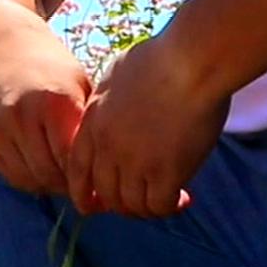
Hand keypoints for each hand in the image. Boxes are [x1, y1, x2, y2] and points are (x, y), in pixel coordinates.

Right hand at [0, 39, 92, 195]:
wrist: (8, 52)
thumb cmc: (57, 75)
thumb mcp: (82, 90)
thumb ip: (91, 129)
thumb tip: (109, 173)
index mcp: (56, 101)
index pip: (73, 160)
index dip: (87, 174)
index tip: (96, 176)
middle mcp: (24, 113)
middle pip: (51, 173)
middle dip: (69, 184)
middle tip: (81, 182)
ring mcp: (0, 126)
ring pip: (30, 179)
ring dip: (49, 184)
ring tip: (62, 175)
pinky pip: (12, 176)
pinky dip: (30, 179)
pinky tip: (42, 167)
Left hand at [66, 33, 228, 218]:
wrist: (190, 62)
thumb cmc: (161, 59)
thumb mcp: (117, 75)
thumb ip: (109, 101)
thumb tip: (115, 110)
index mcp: (93, 122)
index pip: (77, 171)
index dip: (83, 193)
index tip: (92, 205)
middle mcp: (107, 147)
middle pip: (105, 193)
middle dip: (121, 203)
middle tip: (143, 200)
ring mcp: (135, 162)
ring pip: (132, 205)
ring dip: (147, 208)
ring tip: (167, 200)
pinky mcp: (165, 172)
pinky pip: (159, 206)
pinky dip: (170, 207)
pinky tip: (183, 198)